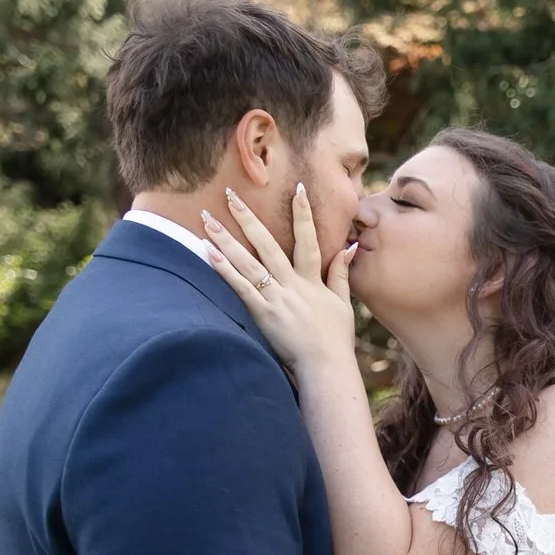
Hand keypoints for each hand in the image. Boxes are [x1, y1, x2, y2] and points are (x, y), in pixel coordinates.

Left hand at [198, 185, 358, 381]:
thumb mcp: (342, 303)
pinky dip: (224, 269)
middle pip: (268, 244)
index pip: (308, 240)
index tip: (298, 188)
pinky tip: (208, 252)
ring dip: (226, 239)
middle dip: (248, 218)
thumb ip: (340, 273)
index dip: (304, 214)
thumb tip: (348, 247)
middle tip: (230, 194)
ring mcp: (276, 298)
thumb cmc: (335, 338)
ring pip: (248, 262)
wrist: (326, 366)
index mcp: (312, 280)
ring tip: (206, 219)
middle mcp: (292, 284)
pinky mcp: (263, 313)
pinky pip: (240, 287)